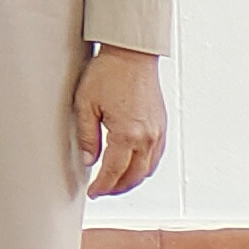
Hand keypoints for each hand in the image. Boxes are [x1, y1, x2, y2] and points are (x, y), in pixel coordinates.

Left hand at [74, 47, 166, 196]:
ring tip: (115, 182)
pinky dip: (144, 167)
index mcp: (127, 134)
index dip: (103, 186)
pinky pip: (156, 157)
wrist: (132, 55)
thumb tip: (88, 161)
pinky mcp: (162, 126)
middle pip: (134, 176)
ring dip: (132, 180)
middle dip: (117, 188)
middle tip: (102, 190)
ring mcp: (158, 133)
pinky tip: (132, 166)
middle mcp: (148, 137)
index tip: (93, 192)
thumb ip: (87, 136)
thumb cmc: (107, 74)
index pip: (114, 171)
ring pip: (148, 169)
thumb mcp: (86, 104)